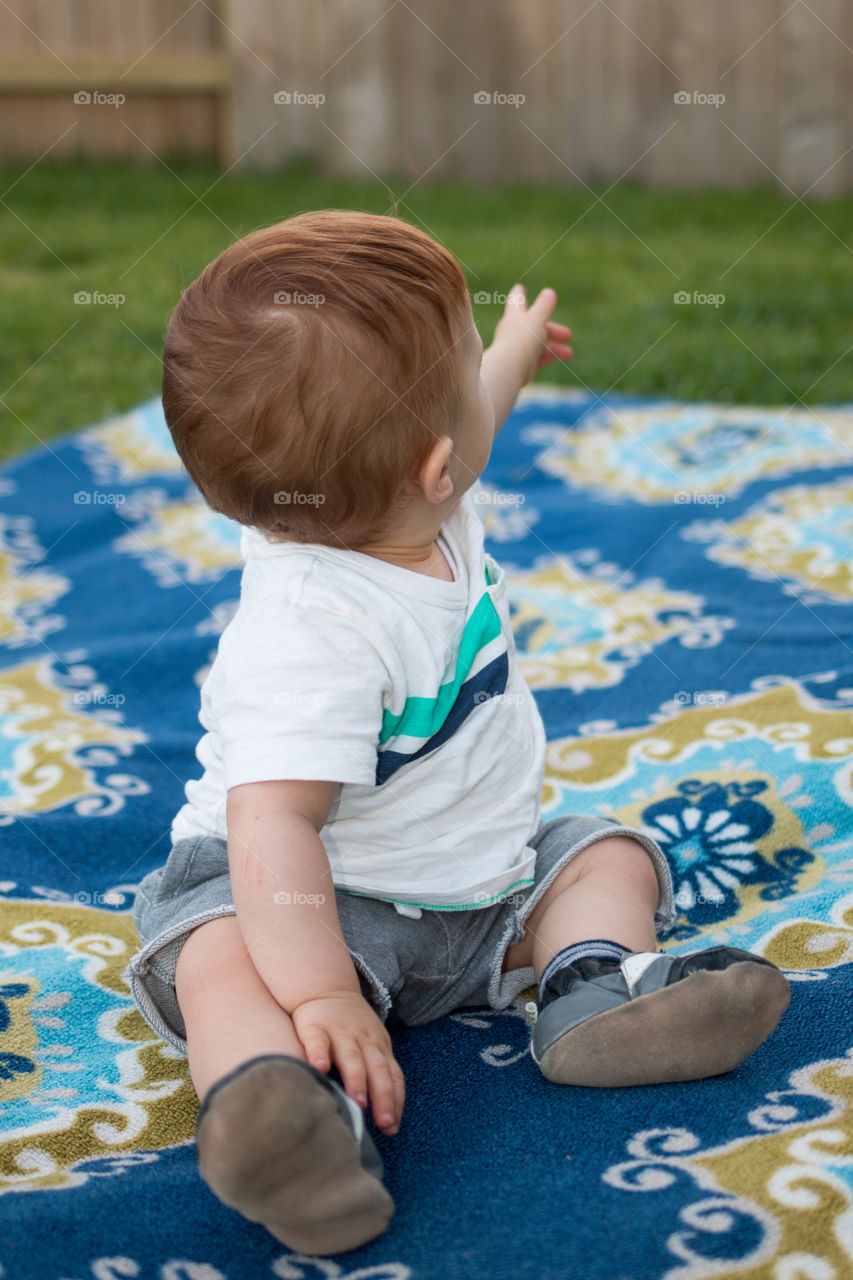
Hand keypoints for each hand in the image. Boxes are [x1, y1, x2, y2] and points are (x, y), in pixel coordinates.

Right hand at [291, 990, 404, 1136]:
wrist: (324, 987)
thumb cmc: (350, 1028)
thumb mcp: (370, 1046)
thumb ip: (375, 1075)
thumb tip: (385, 1120)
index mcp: (379, 1047)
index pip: (393, 1075)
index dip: (394, 1100)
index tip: (392, 1128)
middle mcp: (364, 1040)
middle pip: (377, 1069)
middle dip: (383, 1096)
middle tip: (384, 1122)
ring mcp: (340, 1032)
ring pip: (352, 1057)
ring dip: (357, 1080)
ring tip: (358, 1103)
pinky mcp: (315, 1026)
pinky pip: (318, 1041)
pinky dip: (319, 1054)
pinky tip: (319, 1069)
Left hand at [492, 284, 572, 385]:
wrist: (509, 370)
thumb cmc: (522, 340)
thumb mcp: (537, 320)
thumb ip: (544, 307)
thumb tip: (549, 292)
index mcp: (514, 316)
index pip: (516, 301)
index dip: (519, 294)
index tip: (519, 288)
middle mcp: (512, 331)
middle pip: (534, 327)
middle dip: (552, 330)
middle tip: (568, 335)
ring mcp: (515, 348)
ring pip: (536, 344)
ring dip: (553, 347)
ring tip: (569, 353)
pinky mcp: (517, 364)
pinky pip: (532, 358)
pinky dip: (544, 357)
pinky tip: (553, 359)